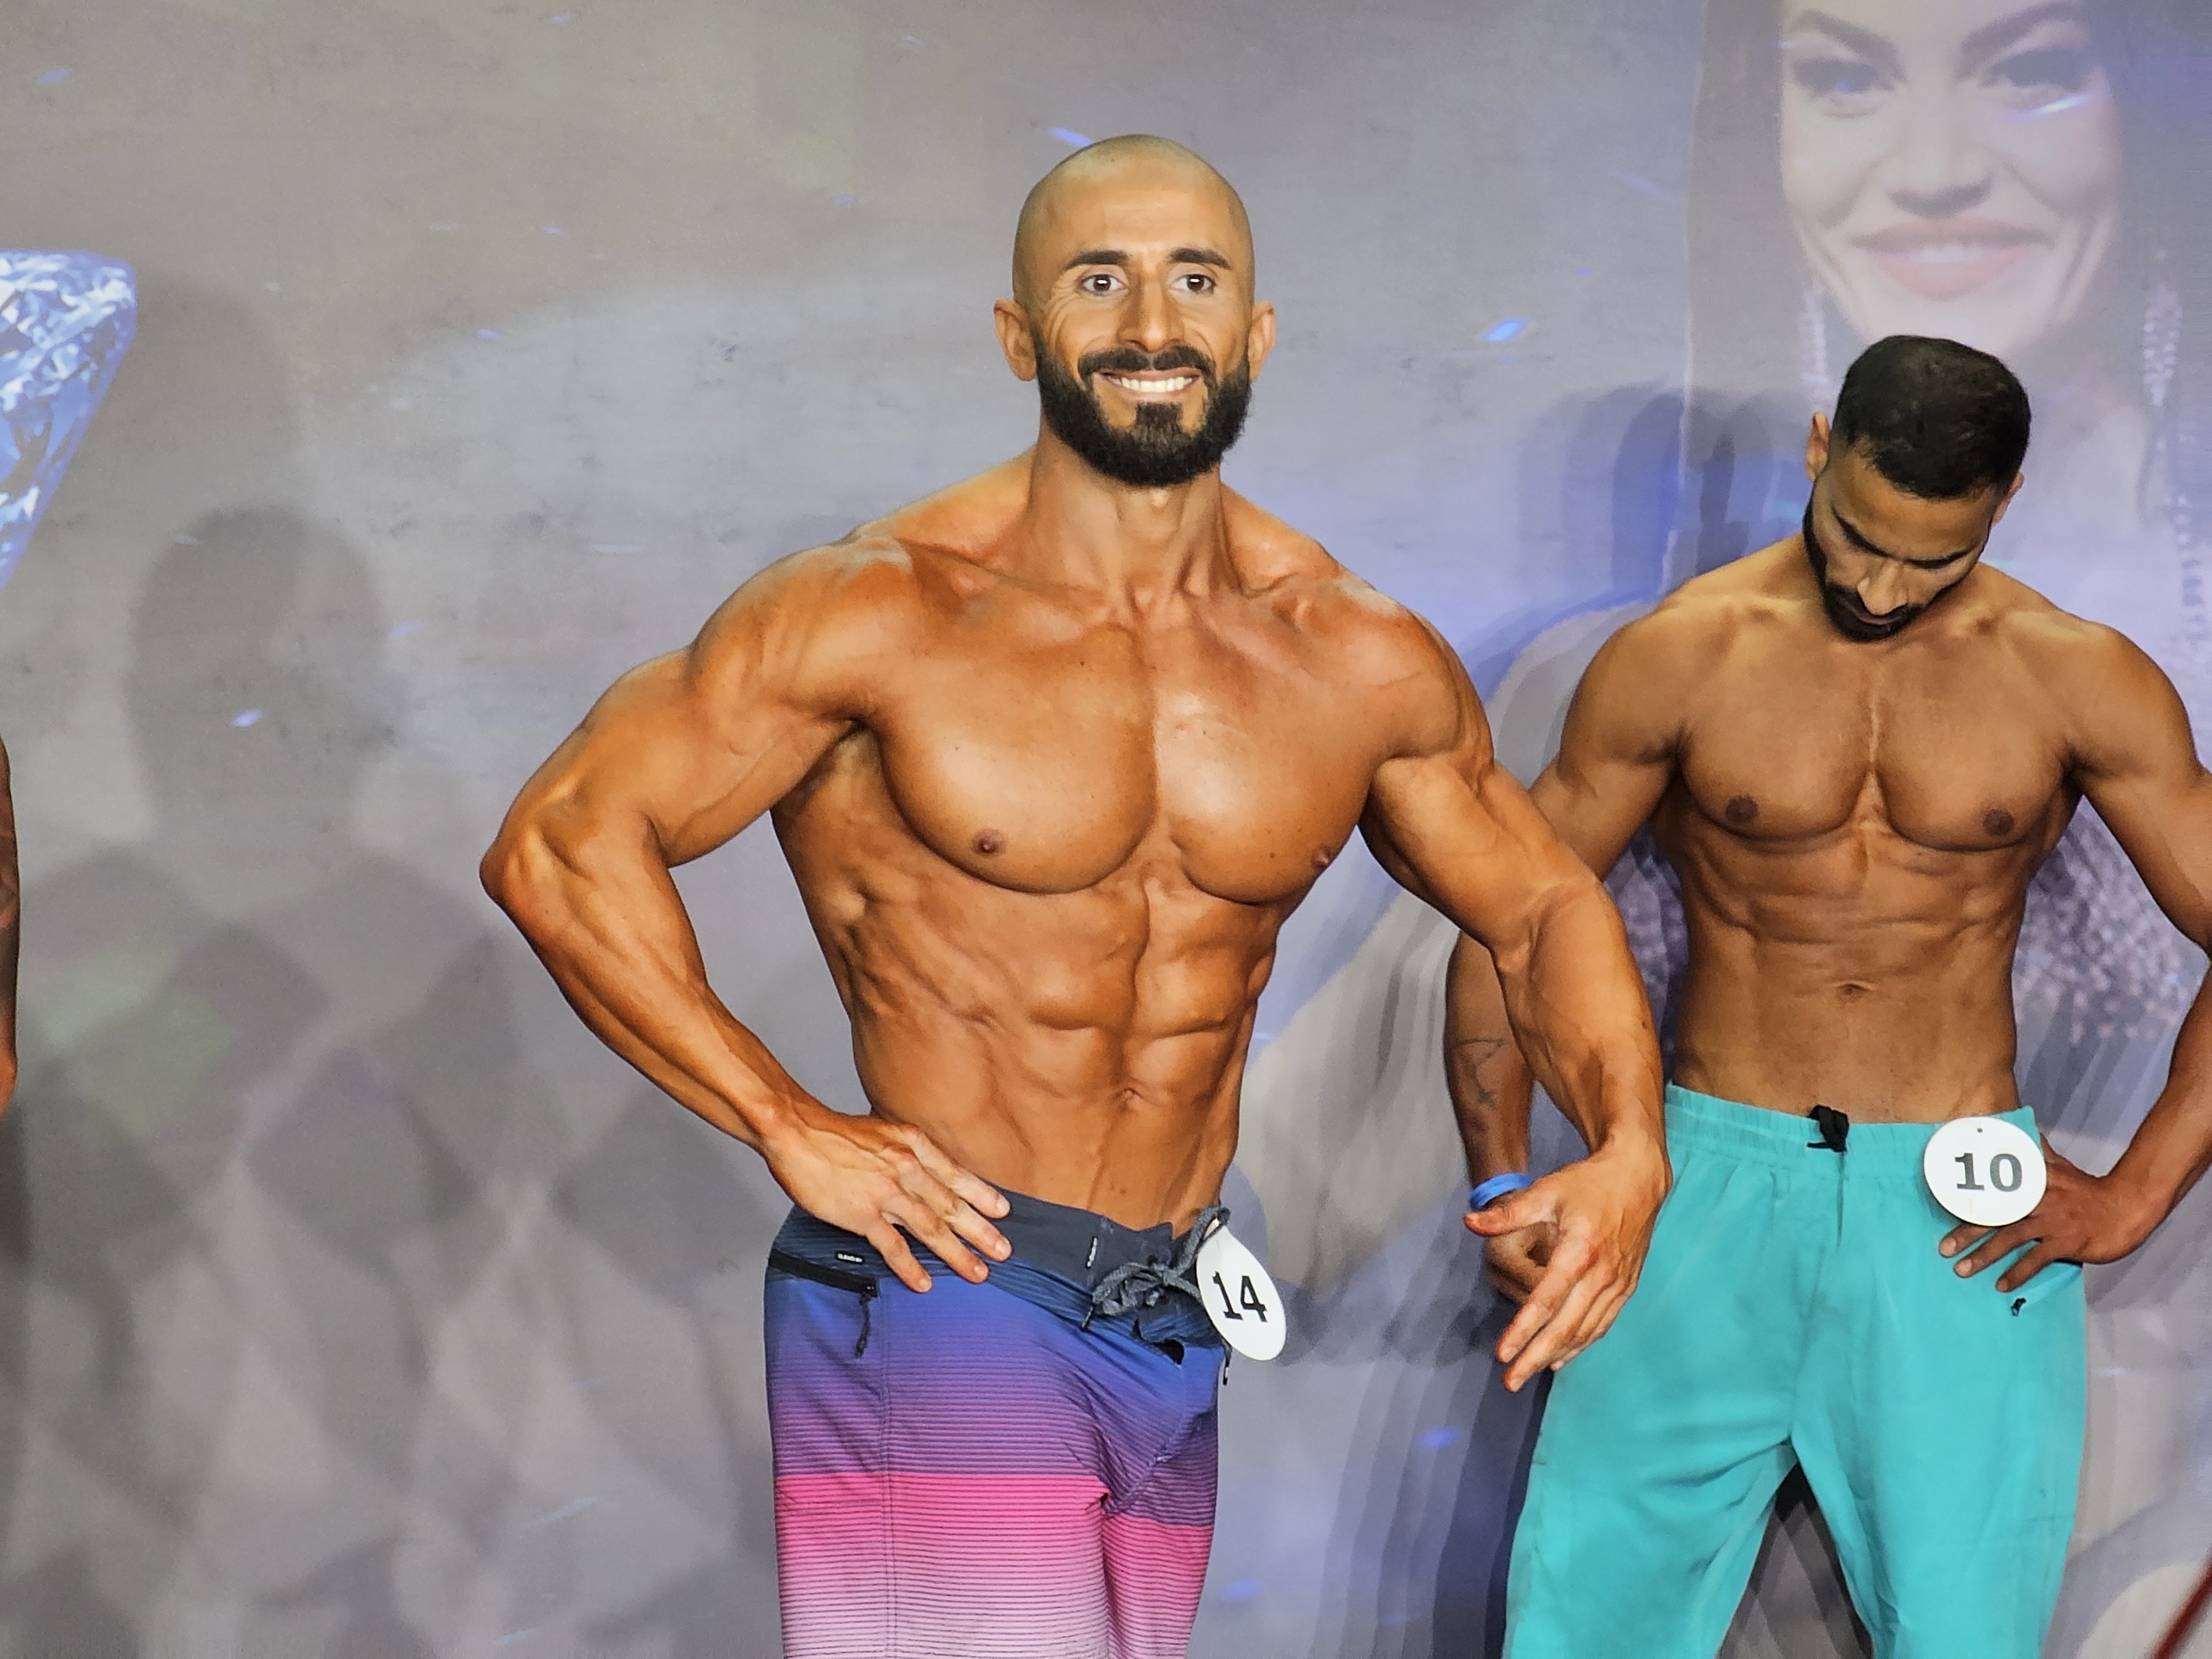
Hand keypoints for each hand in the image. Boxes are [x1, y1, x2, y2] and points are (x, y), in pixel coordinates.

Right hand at [763, 1102, 1010, 1293]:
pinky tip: (925, 1283)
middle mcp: (907, 1168)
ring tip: (979, 1272)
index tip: (1003, 1210)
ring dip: (958, 1253)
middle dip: (981, 1231)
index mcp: (914, 1145)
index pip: (956, 1175)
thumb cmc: (834, 1132)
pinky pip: (893, 1247)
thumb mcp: (883, 1132)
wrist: (797, 1132)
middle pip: (951, 1205)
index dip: (982, 1195)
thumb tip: (924, 1171)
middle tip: (1004, 1251)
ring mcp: (887, 1193)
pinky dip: (911, 1267)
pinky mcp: (863, 1214)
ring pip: (932, 1228)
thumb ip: (906, 1152)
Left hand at [1465, 1138, 1668, 1391]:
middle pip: (1566, 1326)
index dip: (1523, 1329)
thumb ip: (1507, 1213)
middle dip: (1536, 1356)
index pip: (1546, 1301)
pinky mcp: (1627, 1287)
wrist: (1638, 1178)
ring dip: (1557, 1355)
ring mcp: (1618, 1284)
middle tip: (1510, 1381)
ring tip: (1529, 1373)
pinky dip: (1582, 1344)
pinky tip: (1562, 1358)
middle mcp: (1602, 1274)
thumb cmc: (1588, 1184)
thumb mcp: (1546, 1191)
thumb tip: (1469, 1222)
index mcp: (1580, 1251)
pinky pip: (1603, 1324)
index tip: (1502, 1354)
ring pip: (1586, 1331)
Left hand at [1940, 1143, 2155, 1292]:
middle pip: (1995, 1216)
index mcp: (2033, 1181)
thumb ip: (2039, 1154)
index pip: (1995, 1189)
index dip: (1969, 1200)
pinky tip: (2001, 1285)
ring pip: (2009, 1239)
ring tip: (1962, 1269)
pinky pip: (2035, 1260)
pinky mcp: (2065, 1242)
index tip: (1944, 1209)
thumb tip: (2025, 1130)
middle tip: (1943, 1248)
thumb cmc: (2090, 1189)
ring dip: (1984, 1256)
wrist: (2126, 1206)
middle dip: (1966, 1232)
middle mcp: (2037, 1199)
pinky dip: (2017, 1273)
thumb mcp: (2061, 1167)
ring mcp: (2051, 1222)